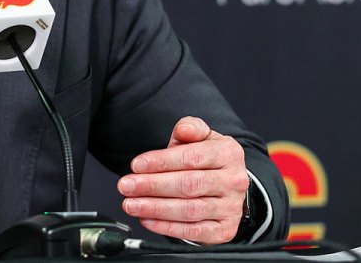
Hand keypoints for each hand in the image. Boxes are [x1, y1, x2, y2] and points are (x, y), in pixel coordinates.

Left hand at [117, 116, 249, 243]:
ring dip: (155, 208)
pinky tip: (148, 220)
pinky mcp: (224, 230)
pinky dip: (167, 227)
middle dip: (153, 186)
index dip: (161, 162)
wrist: (225, 185)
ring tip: (132, 204)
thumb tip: (185, 129)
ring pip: (190, 210)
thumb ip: (189, 128)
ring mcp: (231, 208)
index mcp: (228, 153)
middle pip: (189, 184)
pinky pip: (193, 231)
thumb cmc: (206, 159)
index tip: (136, 165)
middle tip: (126, 186)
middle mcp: (233, 181)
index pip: (192, 158)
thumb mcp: (199, 137)